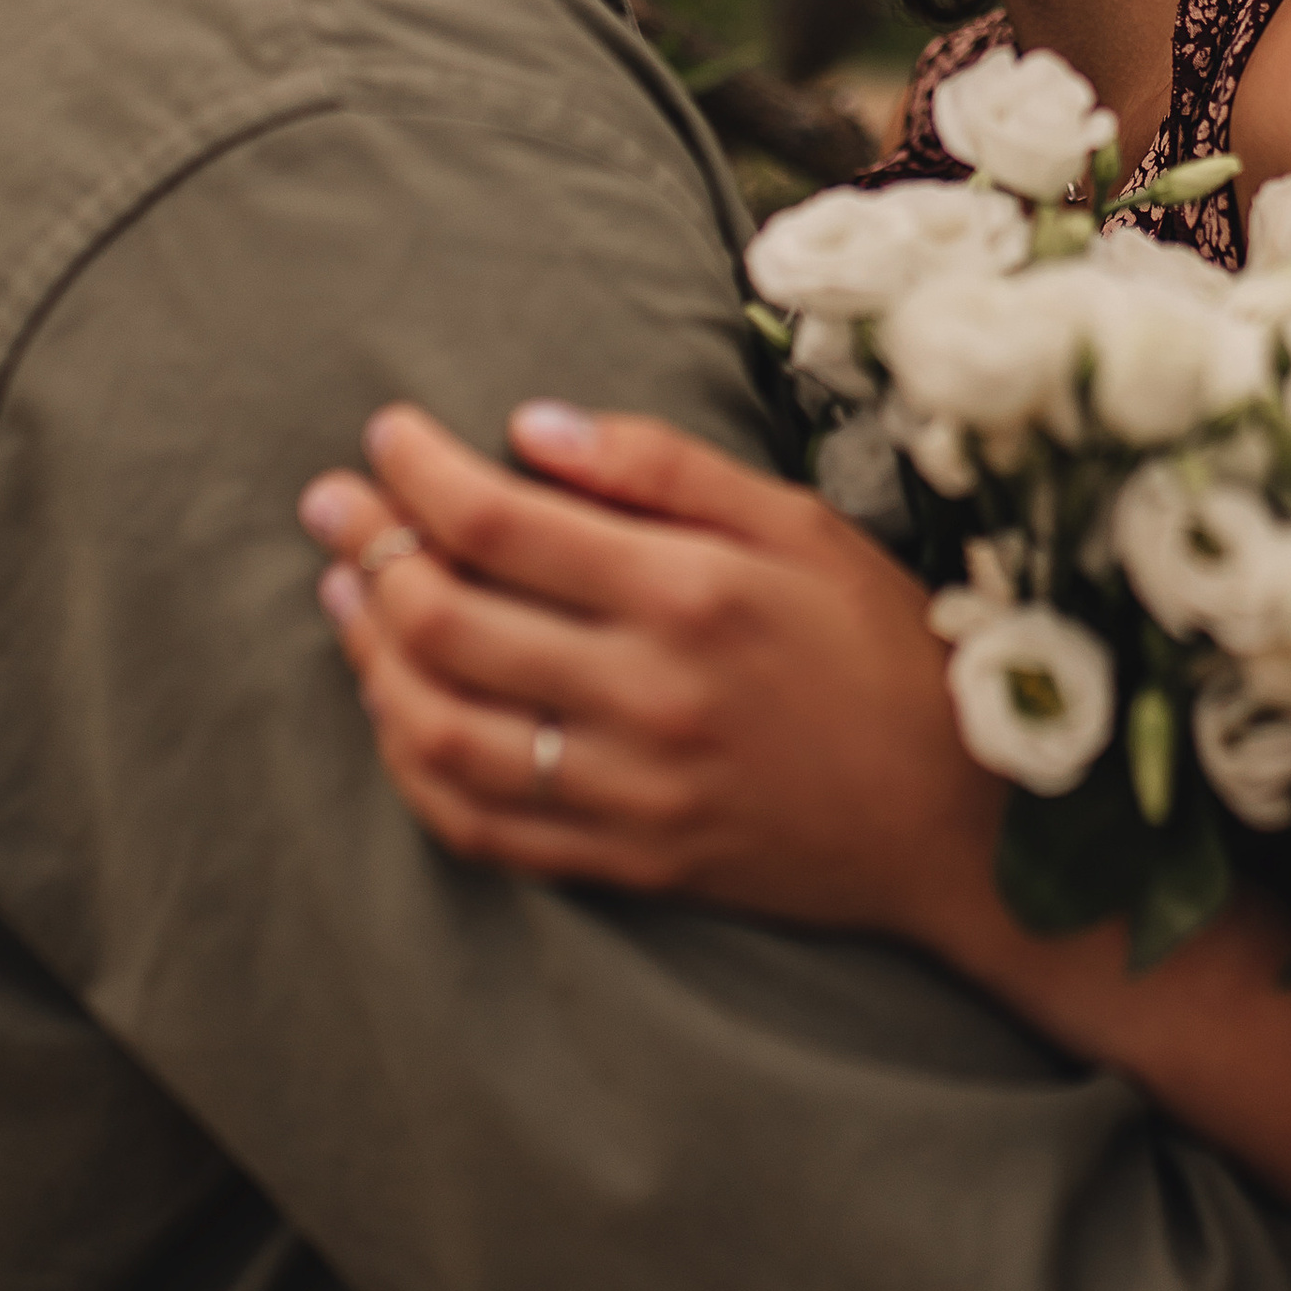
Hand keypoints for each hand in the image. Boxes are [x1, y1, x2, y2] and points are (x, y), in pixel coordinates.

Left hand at [302, 405, 1004, 944]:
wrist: (958, 819)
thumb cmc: (881, 645)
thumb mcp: (797, 524)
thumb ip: (662, 467)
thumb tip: (528, 426)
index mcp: (691, 591)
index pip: (499, 521)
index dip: (417, 471)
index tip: (384, 435)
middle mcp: (649, 694)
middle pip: (446, 620)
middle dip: (365, 548)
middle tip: (331, 504)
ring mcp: (630, 790)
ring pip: (437, 728)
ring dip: (369, 655)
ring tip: (349, 597)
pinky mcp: (626, 863)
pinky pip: (476, 823)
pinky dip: (411, 763)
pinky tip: (396, 707)